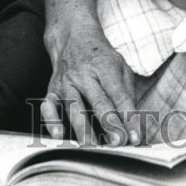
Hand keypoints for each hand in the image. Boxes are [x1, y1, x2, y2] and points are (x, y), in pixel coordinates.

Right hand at [40, 20, 140, 146]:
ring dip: (83, 129)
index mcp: (105, 67)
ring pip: (74, 107)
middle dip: (108, 124)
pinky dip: (52, 120)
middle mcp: (84, 75)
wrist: (73, 37)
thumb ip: (127, 93)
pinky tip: (59, 134)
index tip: (135, 137)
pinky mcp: (52, 90)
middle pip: (98, 102)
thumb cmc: (101, 58)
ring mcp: (66, 83)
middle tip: (118, 142)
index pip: (119, 95)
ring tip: (92, 147)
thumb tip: (133, 123)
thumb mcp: (120, 66)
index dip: (128, 117)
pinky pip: (49, 106)